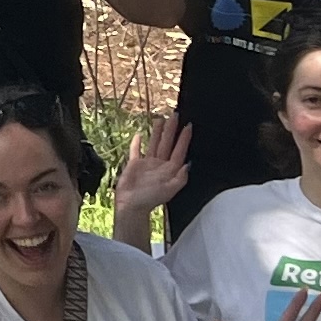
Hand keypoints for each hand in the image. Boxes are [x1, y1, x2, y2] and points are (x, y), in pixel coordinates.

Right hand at [112, 115, 192, 241]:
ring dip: (157, 132)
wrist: (131, 205)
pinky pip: (136, 151)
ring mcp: (147, 163)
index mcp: (170, 170)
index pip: (179, 150)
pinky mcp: (134, 164)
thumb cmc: (150, 199)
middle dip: (172, 130)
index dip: (184, 139)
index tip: (188, 126)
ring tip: (160, 119)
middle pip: (167, 143)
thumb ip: (180, 178)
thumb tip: (188, 163)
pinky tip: (139, 135)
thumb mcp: (170, 190)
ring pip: (154, 143)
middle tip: (175, 115)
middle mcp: (160, 164)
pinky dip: (137, 143)